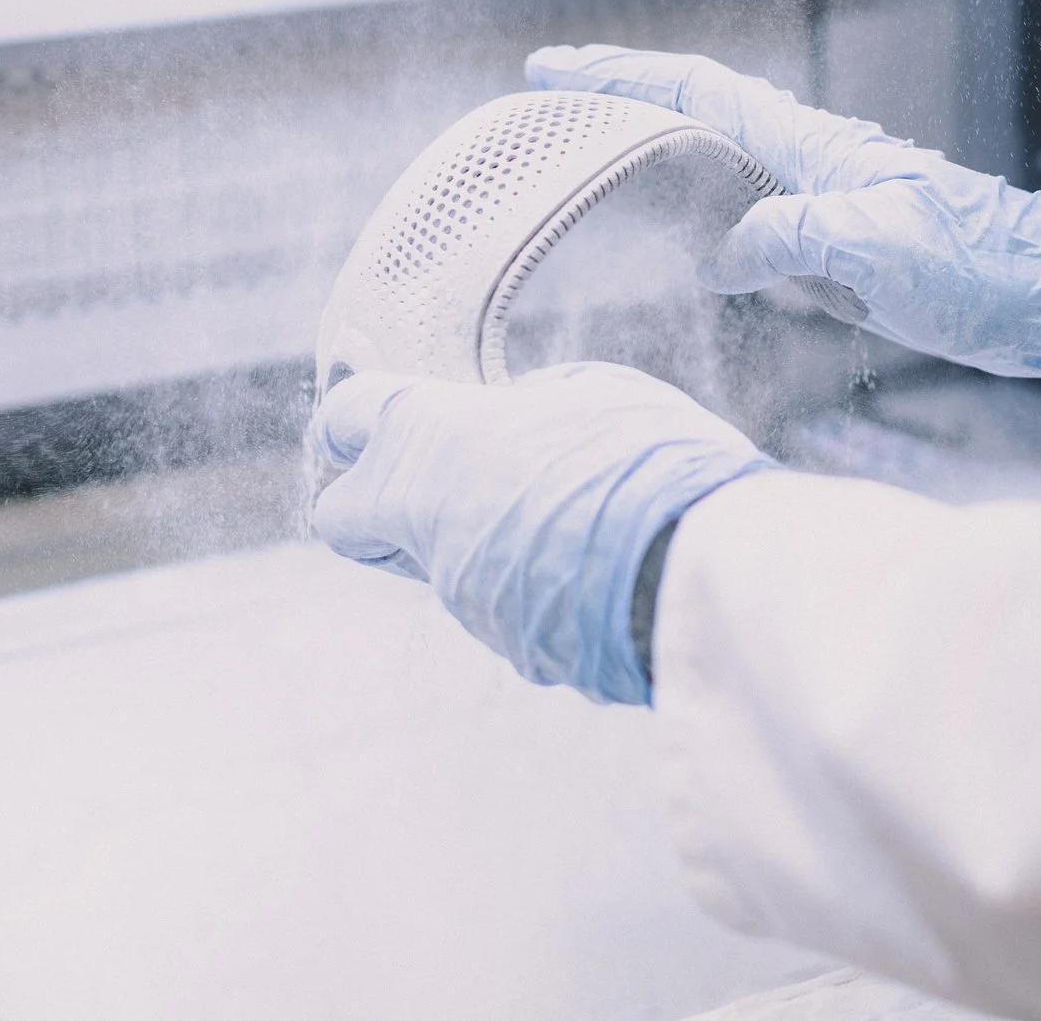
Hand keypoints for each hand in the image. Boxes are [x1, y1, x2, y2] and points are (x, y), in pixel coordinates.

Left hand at [307, 363, 771, 703]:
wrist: (696, 577)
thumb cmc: (649, 461)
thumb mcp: (597, 392)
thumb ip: (537, 399)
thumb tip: (521, 410)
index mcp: (434, 438)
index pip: (344, 420)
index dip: (355, 421)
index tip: (380, 419)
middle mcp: (427, 523)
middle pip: (347, 517)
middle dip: (376, 503)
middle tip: (445, 480)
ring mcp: (464, 596)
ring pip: (441, 563)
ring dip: (488, 539)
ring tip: (574, 514)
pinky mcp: (514, 650)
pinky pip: (506, 602)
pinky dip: (540, 582)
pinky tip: (604, 561)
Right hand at [525, 45, 1040, 391]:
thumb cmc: (981, 266)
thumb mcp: (877, 246)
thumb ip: (791, 236)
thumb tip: (723, 254)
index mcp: (816, 149)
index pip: (702, 95)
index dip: (627, 77)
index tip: (559, 68)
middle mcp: (815, 164)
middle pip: (702, 117)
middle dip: (628, 104)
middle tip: (557, 107)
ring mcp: (830, 203)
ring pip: (725, 165)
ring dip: (661, 155)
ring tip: (598, 162)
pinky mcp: (847, 249)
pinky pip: (756, 221)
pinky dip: (708, 217)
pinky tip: (691, 245)